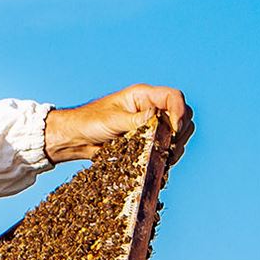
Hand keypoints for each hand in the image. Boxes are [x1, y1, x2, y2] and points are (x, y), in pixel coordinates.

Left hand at [44, 83, 194, 163]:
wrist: (76, 138)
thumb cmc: (88, 122)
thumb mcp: (111, 120)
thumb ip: (134, 120)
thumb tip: (155, 117)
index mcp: (143, 96)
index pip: (173, 97)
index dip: (179, 111)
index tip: (175, 129)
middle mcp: (151, 109)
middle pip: (182, 115)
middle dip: (180, 131)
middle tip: (169, 146)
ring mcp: (151, 126)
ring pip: (178, 133)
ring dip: (175, 145)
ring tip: (164, 155)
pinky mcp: (148, 141)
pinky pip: (166, 146)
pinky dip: (167, 154)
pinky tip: (160, 163)